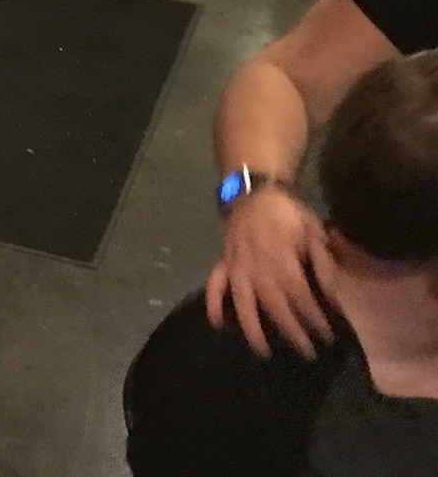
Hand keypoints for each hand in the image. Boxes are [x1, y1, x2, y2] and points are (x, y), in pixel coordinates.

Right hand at [206, 185, 336, 357]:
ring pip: (242, 302)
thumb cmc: (288, 214)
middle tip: (306, 353)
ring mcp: (236, 266)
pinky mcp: (223, 263)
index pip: (299, 295)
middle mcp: (256, 267)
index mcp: (280, 258)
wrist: (254, 192)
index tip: (328, 335)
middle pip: (273, 304)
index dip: (313, 317)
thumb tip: (332, 296)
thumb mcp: (313, 231)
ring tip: (263, 351)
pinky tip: (216, 323)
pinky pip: (214, 285)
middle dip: (290, 330)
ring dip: (251, 327)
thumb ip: (323, 263)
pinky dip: (212, 303)